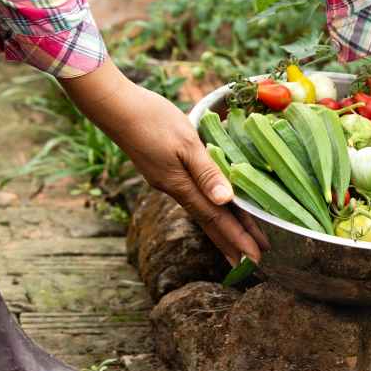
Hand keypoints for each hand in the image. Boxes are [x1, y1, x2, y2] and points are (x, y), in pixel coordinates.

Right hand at [60, 61, 267, 263]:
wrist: (115, 107)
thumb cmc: (152, 120)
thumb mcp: (186, 143)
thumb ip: (206, 171)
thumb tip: (226, 201)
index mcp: (182, 185)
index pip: (216, 219)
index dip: (237, 239)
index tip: (255, 259)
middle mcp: (175, 188)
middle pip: (210, 222)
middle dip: (232, 242)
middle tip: (253, 263)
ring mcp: (168, 180)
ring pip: (202, 211)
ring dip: (222, 229)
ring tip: (239, 244)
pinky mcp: (164, 170)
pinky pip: (195, 197)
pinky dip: (210, 209)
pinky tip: (215, 208)